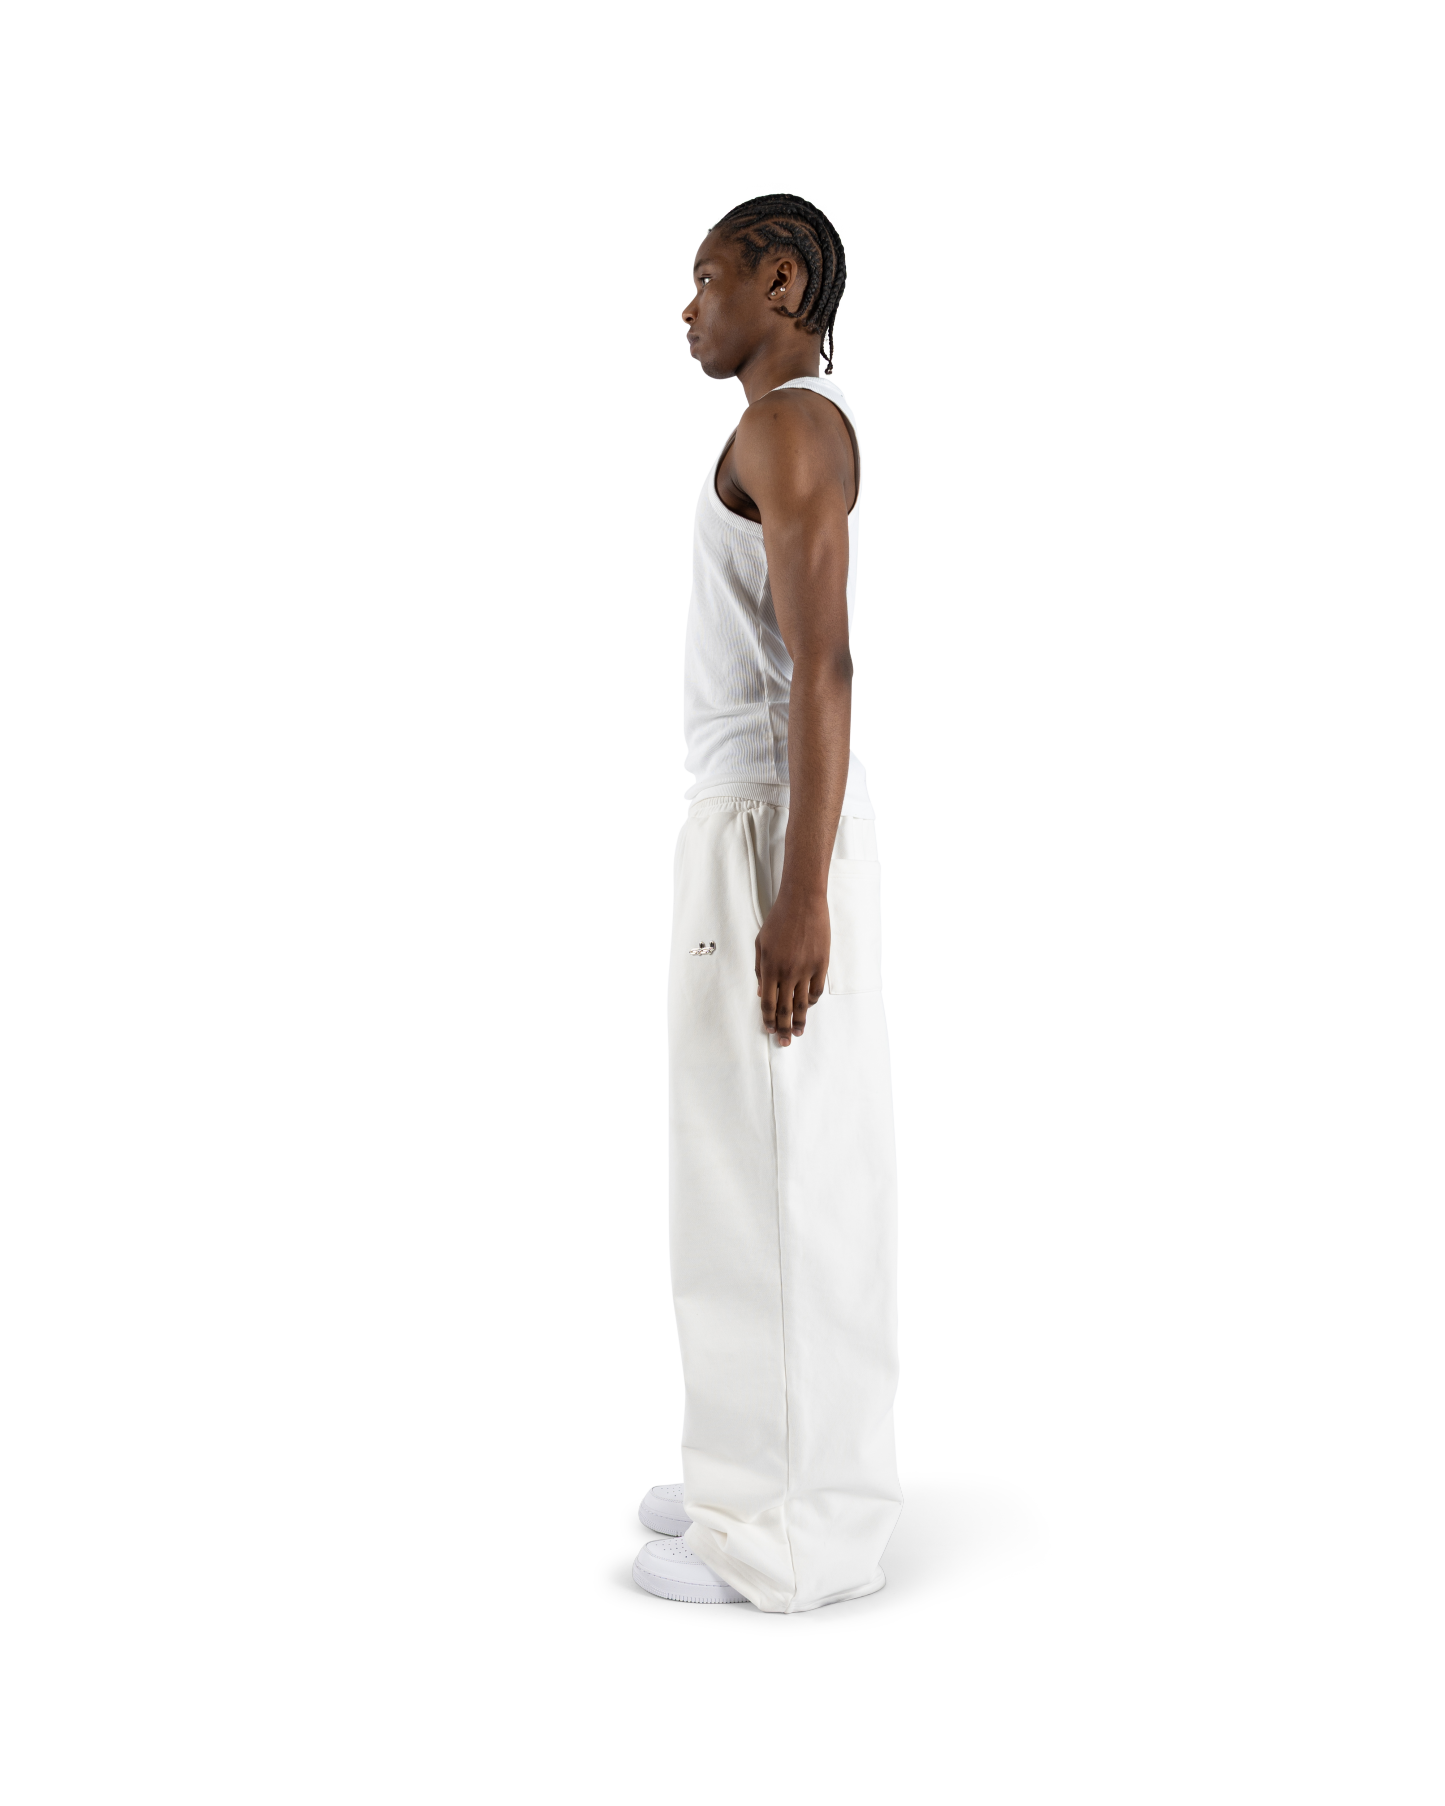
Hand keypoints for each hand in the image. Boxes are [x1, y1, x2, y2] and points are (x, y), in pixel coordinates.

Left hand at [754, 884, 828, 1046]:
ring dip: (799, 1022)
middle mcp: (787, 972)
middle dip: (783, 1029)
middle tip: (784, 1042)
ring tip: (798, 1033)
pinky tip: (807, 1008)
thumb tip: (761, 993)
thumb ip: (759, 970)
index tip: (768, 1030)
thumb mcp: (761, 943)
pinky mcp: (821, 964)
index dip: (768, 1019)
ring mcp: (806, 969)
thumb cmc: (778, 920)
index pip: (768, 1003)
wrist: (803, 902)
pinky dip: (811, 1002)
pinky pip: (816, 990)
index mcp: (769, 967)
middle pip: (784, 1009)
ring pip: (802, 1004)